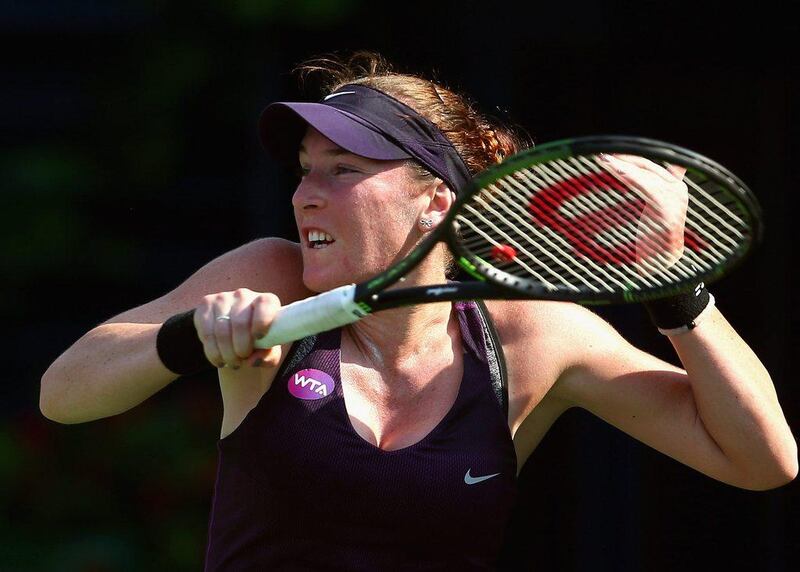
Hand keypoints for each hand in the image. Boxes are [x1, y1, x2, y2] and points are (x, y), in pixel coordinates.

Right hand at [193, 288, 282, 368]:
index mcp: (266, 301)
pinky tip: (218, 359)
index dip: (262, 321)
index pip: (265, 304)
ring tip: (231, 363)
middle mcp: (244, 295)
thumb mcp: (269, 352)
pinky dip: (212, 351)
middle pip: (240, 322)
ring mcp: (223, 297)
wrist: (236, 334)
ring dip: (226, 353)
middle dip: (240, 348)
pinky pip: (206, 332)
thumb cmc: (259, 342)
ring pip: (221, 330)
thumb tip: (252, 361)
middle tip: (241, 361)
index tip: (258, 338)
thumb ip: (267, 357)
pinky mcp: (206, 304)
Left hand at [599, 153, 687, 273]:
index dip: (631, 158)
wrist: (664, 262)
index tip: (611, 154)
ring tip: (604, 161)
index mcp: (675, 186)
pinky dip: (631, 177)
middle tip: (602, 156)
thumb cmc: (655, 236)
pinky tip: (617, 171)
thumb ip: (652, 188)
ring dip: (622, 167)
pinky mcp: (667, 210)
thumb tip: (656, 169)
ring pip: (644, 176)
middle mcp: (678, 190)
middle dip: (623, 159)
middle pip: (647, 167)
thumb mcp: (654, 208)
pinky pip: (646, 188)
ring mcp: (674, 199)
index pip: (650, 165)